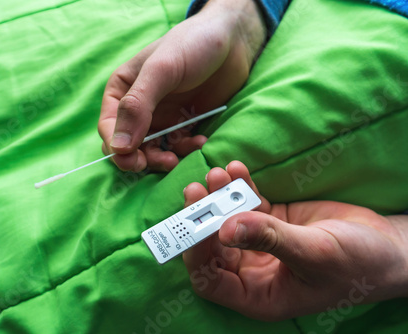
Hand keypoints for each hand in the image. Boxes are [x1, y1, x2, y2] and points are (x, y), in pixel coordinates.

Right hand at [98, 0, 265, 171]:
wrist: (232, 41)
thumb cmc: (192, 45)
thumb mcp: (160, 70)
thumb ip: (137, 105)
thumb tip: (118, 145)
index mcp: (122, 90)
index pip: (109, 126)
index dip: (116, 147)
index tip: (133, 160)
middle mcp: (138, 107)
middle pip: (128, 144)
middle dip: (141, 158)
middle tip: (161, 163)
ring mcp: (161, 117)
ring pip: (152, 151)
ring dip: (164, 159)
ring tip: (179, 157)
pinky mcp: (182, 124)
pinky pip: (177, 146)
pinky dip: (186, 149)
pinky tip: (200, 140)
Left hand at [182, 161, 407, 320]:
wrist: (387, 245)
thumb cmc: (357, 264)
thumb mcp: (314, 253)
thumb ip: (270, 238)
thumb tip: (225, 228)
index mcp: (259, 294)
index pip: (211, 280)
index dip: (196, 254)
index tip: (194, 224)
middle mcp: (254, 271)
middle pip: (214, 245)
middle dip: (204, 218)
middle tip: (197, 190)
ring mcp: (261, 244)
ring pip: (228, 221)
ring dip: (220, 198)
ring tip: (218, 174)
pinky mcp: (271, 222)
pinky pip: (248, 205)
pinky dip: (241, 187)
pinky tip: (237, 170)